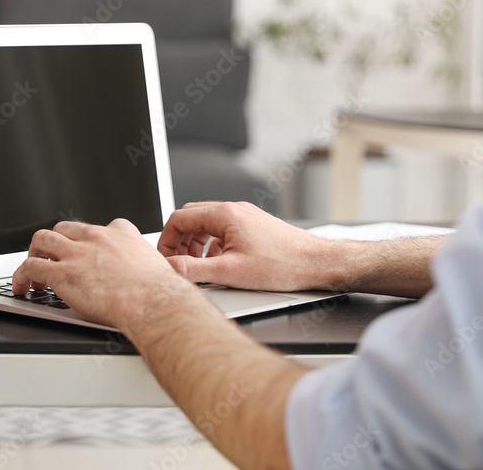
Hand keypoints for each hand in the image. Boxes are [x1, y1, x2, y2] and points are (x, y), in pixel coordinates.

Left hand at [12, 218, 190, 329]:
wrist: (152, 303)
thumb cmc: (158, 293)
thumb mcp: (156, 267)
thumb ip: (143, 267)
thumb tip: (150, 281)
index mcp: (120, 234)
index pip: (98, 228)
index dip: (87, 241)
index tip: (85, 252)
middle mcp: (96, 238)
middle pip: (63, 229)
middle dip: (55, 245)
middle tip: (53, 262)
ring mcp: (77, 253)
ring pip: (41, 240)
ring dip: (34, 254)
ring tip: (34, 273)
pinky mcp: (62, 273)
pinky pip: (30, 267)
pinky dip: (20, 276)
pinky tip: (21, 286)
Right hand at [157, 202, 337, 291]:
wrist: (318, 264)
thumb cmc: (283, 265)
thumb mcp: (230, 272)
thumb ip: (194, 270)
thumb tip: (170, 268)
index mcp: (225, 214)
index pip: (179, 218)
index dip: (166, 240)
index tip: (164, 258)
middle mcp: (234, 210)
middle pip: (191, 218)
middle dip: (179, 241)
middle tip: (177, 261)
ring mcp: (245, 217)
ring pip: (207, 224)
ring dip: (196, 243)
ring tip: (197, 265)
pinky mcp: (254, 227)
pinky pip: (223, 230)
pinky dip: (213, 245)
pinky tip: (219, 264)